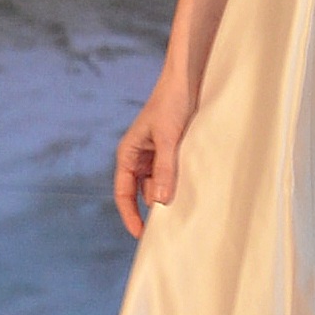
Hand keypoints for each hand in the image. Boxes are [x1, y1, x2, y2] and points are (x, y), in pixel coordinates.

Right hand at [114, 77, 192, 238]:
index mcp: (128, 154)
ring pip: (159, 185)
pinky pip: (171, 175)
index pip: (123, 193)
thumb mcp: (168, 137)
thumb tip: (160, 202)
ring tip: (186, 201)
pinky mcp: (171, 152)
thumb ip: (165, 169)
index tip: (141, 235)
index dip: (130, 215)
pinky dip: (179, 182)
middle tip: (172, 223)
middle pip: (141, 193)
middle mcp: (138, 158)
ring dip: (170, 192)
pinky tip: (191, 186)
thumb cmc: (171, 103)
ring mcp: (155, 156)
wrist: (187, 80)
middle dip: (154, 206)